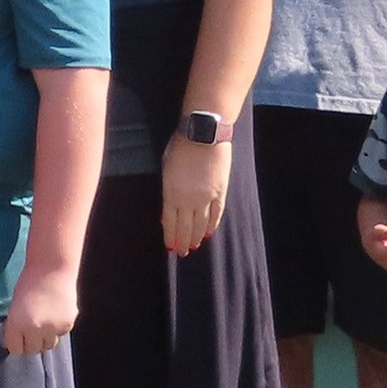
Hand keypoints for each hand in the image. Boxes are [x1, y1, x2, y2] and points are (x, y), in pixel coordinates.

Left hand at [3, 258, 79, 354]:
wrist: (52, 268)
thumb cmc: (29, 283)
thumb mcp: (15, 305)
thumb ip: (17, 326)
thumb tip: (20, 345)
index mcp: (16, 323)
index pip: (15, 349)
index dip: (16, 342)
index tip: (18, 336)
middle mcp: (34, 329)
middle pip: (32, 350)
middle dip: (31, 343)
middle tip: (32, 329)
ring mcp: (52, 328)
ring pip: (48, 345)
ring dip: (45, 338)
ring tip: (44, 321)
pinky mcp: (67, 325)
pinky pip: (60, 334)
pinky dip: (58, 327)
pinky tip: (55, 312)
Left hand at [160, 136, 227, 254]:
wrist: (204, 134)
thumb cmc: (180, 146)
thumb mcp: (166, 168)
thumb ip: (168, 190)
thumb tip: (168, 209)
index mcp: (171, 193)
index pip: (170, 222)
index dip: (170, 236)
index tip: (170, 247)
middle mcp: (189, 200)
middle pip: (186, 227)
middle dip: (183, 241)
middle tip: (182, 252)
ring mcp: (206, 197)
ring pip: (201, 224)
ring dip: (196, 237)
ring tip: (194, 247)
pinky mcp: (220, 192)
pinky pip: (216, 214)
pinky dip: (212, 225)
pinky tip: (209, 233)